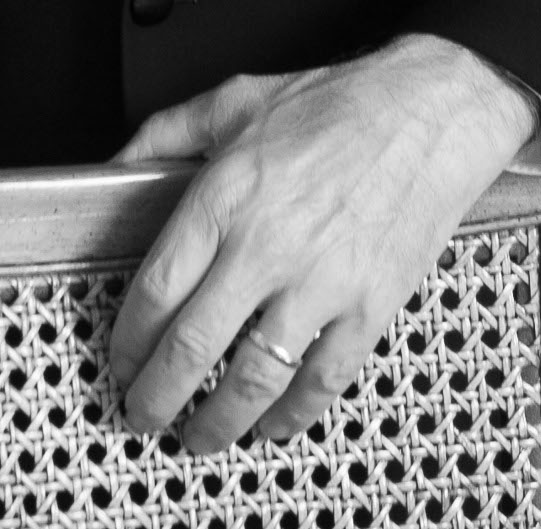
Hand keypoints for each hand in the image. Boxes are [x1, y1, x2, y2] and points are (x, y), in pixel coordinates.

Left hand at [107, 33, 534, 452]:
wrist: (427, 113)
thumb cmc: (332, 104)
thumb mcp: (229, 101)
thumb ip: (162, 135)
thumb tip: (113, 165)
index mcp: (222, 197)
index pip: (156, 289)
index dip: (128, 340)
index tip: (118, 361)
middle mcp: (265, 246)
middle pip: (193, 345)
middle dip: (157, 395)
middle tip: (140, 416)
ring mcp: (321, 284)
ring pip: (254, 378)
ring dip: (218, 422)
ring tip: (196, 438)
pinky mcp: (370, 309)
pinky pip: (323, 382)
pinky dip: (291, 416)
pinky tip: (270, 426)